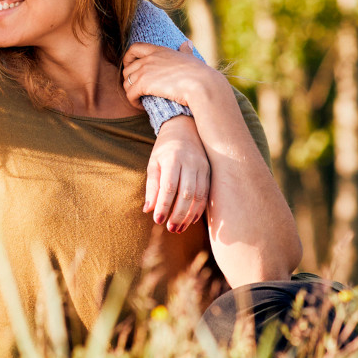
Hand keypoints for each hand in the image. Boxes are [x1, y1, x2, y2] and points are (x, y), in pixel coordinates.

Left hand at [122, 40, 214, 108]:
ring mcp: (144, 71)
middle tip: (137, 90)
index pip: (134, 48)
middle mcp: (149, 58)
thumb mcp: (189, 57)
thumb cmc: (199, 73)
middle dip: (129, 80)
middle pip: (127, 68)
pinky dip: (133, 101)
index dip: (128, 58)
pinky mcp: (143, 84)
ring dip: (131, 92)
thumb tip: (187, 43)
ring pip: (126, 83)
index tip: (131, 67)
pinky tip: (141, 106)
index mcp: (159, 50)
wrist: (201, 84)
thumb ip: (185, 51)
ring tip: (140, 100)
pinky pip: (130, 94)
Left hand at [144, 114, 209, 230]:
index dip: (164, 205)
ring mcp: (202, 167)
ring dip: (189, 214)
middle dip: (178, 214)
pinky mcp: (209, 171)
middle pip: (186, 194)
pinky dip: (199, 209)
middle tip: (171, 228)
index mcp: (173, 159)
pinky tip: (191, 219)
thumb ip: (152, 186)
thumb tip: (148, 209)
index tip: (158, 220)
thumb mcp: (154, 163)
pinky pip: (206, 194)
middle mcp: (190, 163)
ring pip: (199, 196)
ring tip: (179, 228)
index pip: (169, 187)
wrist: (184, 129)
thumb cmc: (164, 149)